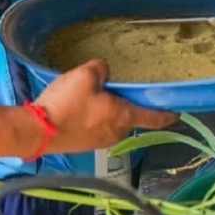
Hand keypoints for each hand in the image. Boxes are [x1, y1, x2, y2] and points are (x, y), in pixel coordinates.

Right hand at [34, 59, 178, 154]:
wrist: (36, 131)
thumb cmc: (67, 103)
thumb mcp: (86, 75)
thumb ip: (102, 69)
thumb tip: (105, 72)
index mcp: (124, 117)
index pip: (154, 117)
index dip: (168, 114)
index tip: (178, 112)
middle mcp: (117, 132)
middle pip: (131, 117)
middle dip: (129, 104)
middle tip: (121, 88)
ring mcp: (100, 141)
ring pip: (113, 122)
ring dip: (110, 110)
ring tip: (96, 94)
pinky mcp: (84, 145)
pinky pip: (98, 127)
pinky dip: (96, 117)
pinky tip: (81, 106)